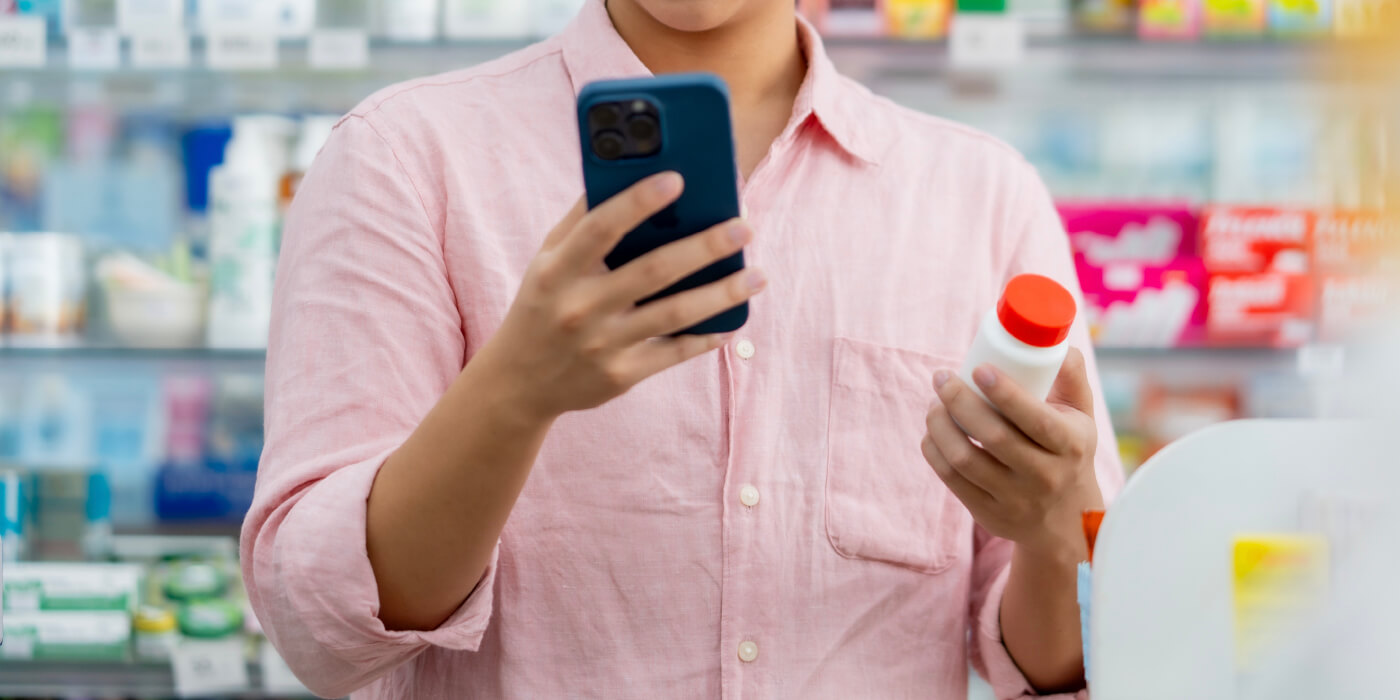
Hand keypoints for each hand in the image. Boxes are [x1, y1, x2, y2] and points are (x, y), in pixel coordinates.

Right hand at [479, 172, 765, 421]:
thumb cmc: (544, 303)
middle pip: (652, 271)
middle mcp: (579, 307)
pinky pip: (674, 352)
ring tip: (758, 274)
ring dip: (723, 293)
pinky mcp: (620, 375)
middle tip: (744, 227)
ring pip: (674, 314)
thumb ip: (582, 220)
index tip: (678, 179)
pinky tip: (733, 319)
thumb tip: (628, 173)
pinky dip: (707, 336)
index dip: (638, 202)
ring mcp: (601, 344)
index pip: (600, 228)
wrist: (520, 382)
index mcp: (557, 270)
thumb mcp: (548, 260)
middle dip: (704, 246)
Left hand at [921, 348, 1103, 559]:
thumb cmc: (1068, 452)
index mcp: (1069, 445)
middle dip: (960, 401)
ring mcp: (1015, 499)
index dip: (1005, 393)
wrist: (1065, 520)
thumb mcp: (1081, 417)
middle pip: (994, 437)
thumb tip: (1059, 342)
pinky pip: (951, 479)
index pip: (1035, 418)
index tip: (979, 368)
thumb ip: (1070, 377)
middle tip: (942, 378)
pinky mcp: (989, 514)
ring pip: (965, 459)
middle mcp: (1045, 476)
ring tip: (934, 403)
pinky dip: (935, 450)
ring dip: (940, 425)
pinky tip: (933, 431)